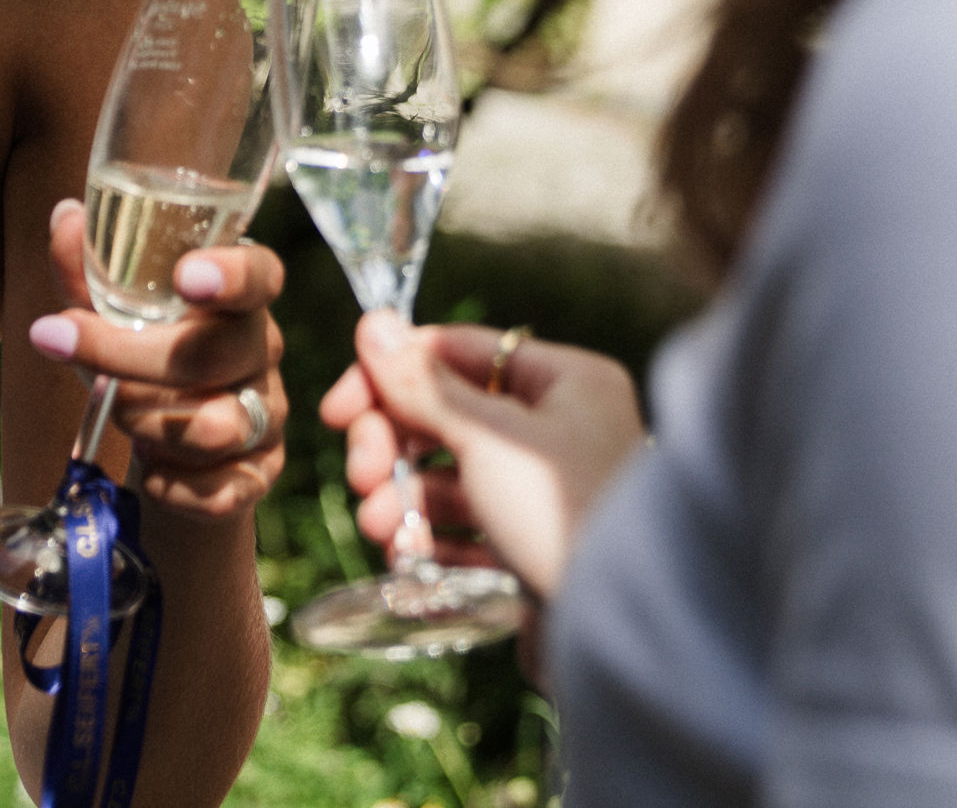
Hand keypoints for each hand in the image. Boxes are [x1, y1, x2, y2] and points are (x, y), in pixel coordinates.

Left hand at [27, 197, 286, 525]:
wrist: (174, 451)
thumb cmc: (145, 362)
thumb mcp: (116, 318)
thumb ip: (91, 272)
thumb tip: (66, 217)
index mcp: (238, 299)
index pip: (259, 274)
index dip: (229, 275)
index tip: (187, 276)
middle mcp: (262, 351)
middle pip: (213, 354)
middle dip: (132, 362)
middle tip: (85, 366)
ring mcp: (267, 415)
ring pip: (215, 426)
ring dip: (146, 423)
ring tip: (119, 415)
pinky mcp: (260, 474)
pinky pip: (217, 489)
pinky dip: (169, 483)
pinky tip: (152, 470)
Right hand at [321, 315, 643, 600]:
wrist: (619, 631)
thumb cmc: (562, 512)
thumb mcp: (487, 437)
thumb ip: (424, 386)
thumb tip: (375, 325)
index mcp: (566, 382)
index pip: (459, 353)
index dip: (392, 376)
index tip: (338, 410)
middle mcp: (561, 429)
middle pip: (448, 417)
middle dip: (393, 448)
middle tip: (363, 477)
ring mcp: (545, 493)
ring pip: (451, 479)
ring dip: (404, 500)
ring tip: (380, 530)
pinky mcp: (533, 549)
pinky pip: (468, 532)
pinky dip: (432, 541)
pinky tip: (408, 560)